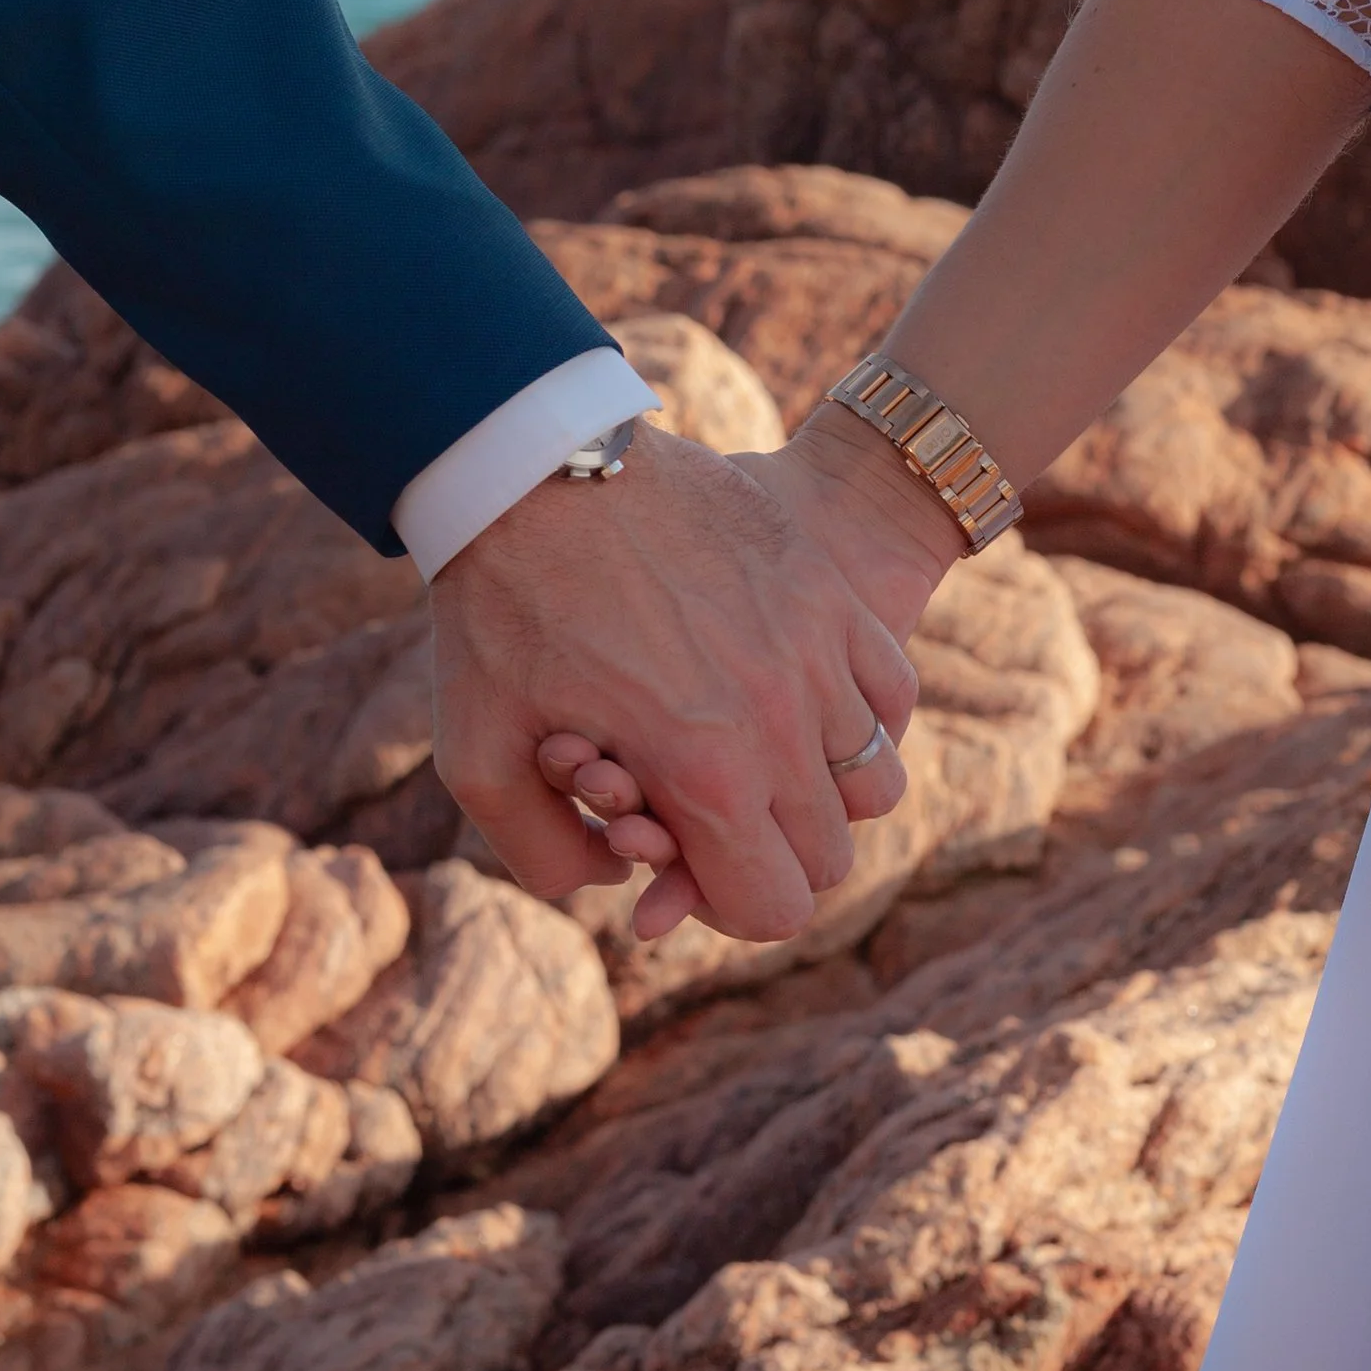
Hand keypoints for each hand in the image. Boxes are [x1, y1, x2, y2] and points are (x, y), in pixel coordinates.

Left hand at [429, 421, 916, 942]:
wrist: (537, 463)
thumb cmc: (498, 609)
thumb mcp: (477, 756)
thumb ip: (545, 856)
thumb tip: (620, 883)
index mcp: (704, 773)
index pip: (775, 907)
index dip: (724, 905)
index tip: (679, 863)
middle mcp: (783, 720)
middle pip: (829, 856)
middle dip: (765, 855)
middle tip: (700, 808)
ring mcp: (820, 649)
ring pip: (874, 781)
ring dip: (816, 789)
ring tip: (751, 754)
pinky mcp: (832, 591)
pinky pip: (893, 694)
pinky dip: (858, 715)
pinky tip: (795, 698)